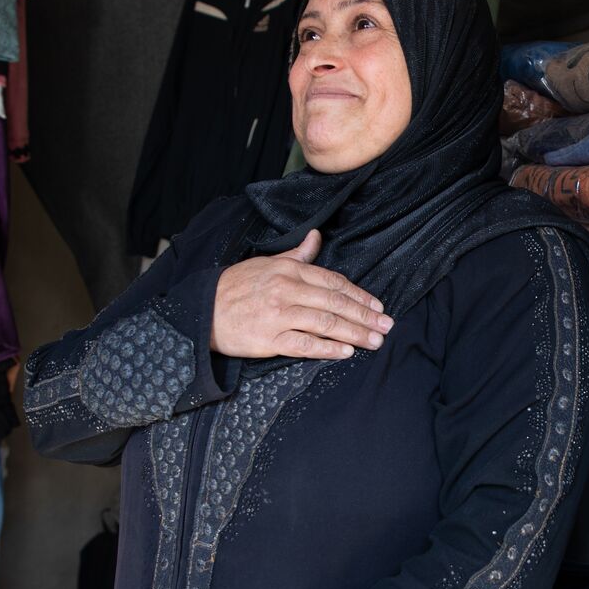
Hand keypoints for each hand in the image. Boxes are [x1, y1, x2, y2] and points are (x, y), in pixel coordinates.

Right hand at [211, 229, 393, 359]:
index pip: (334, 282)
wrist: (202, 310)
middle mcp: (287, 290)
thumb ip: (296, 255)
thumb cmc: (236, 287)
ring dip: (355, 333)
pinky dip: (328, 349)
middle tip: (386, 326)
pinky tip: (346, 352)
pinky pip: (305, 344)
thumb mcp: (267, 263)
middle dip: (365, 316)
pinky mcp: (270, 339)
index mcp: (289, 270)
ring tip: (375, 341)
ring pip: (326, 324)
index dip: (360, 295)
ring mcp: (279, 315)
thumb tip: (316, 236)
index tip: (378, 306)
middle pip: (336, 303)